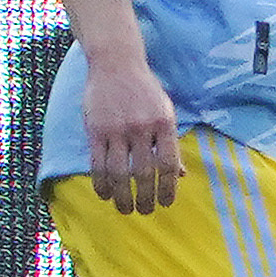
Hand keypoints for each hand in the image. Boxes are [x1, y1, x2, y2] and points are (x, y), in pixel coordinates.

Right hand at [82, 46, 182, 214]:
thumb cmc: (145, 91)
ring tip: (125, 209)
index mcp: (164, 124)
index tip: (167, 203)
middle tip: (145, 212)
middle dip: (145, 197)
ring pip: (119, 172)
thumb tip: (180, 174)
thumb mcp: (166, 112)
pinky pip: (97, 163)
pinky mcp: (95, 130)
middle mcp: (142, 128)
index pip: (168, 164)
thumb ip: (170, 143)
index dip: (168, 188)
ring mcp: (117, 130)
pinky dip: (100, 182)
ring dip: (122, 196)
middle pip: (144, 172)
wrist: (116, 64)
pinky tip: (104, 194)